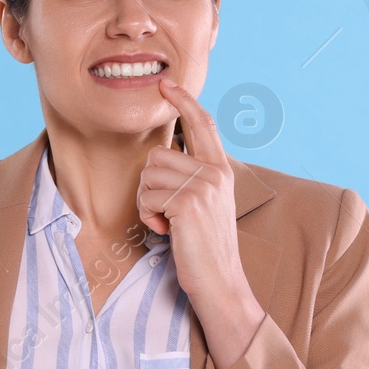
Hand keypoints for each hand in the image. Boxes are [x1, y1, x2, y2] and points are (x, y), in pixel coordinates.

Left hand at [141, 78, 265, 367]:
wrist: (221, 285)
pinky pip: (147, 197)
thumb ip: (193, 179)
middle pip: (157, 155)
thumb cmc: (205, 251)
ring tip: (168, 225)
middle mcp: (216, 173)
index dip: (184, 101)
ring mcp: (204, 186)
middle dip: (149, 187)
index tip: (166, 83)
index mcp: (221, 171)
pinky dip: (148, 219)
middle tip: (165, 215)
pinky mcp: (188, 203)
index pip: (203, 124)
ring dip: (147, 205)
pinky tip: (167, 233)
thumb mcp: (205, 207)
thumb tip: (162, 158)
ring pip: (148, 176)